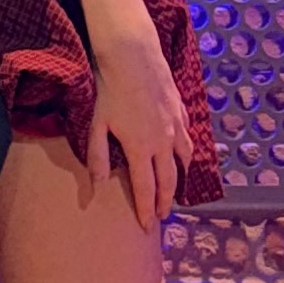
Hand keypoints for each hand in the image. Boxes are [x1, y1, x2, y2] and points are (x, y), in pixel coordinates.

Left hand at [84, 12, 188, 233]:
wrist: (132, 54)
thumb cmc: (108, 88)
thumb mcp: (96, 124)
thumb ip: (97, 157)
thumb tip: (96, 188)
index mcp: (141, 149)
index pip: (146, 188)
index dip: (148, 210)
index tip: (149, 228)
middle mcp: (163, 141)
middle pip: (169, 179)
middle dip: (167, 201)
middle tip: (165, 216)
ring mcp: (176, 125)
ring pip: (184, 158)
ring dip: (181, 176)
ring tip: (178, 188)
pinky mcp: (180, 109)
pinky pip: (187, 135)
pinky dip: (187, 149)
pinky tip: (184, 150)